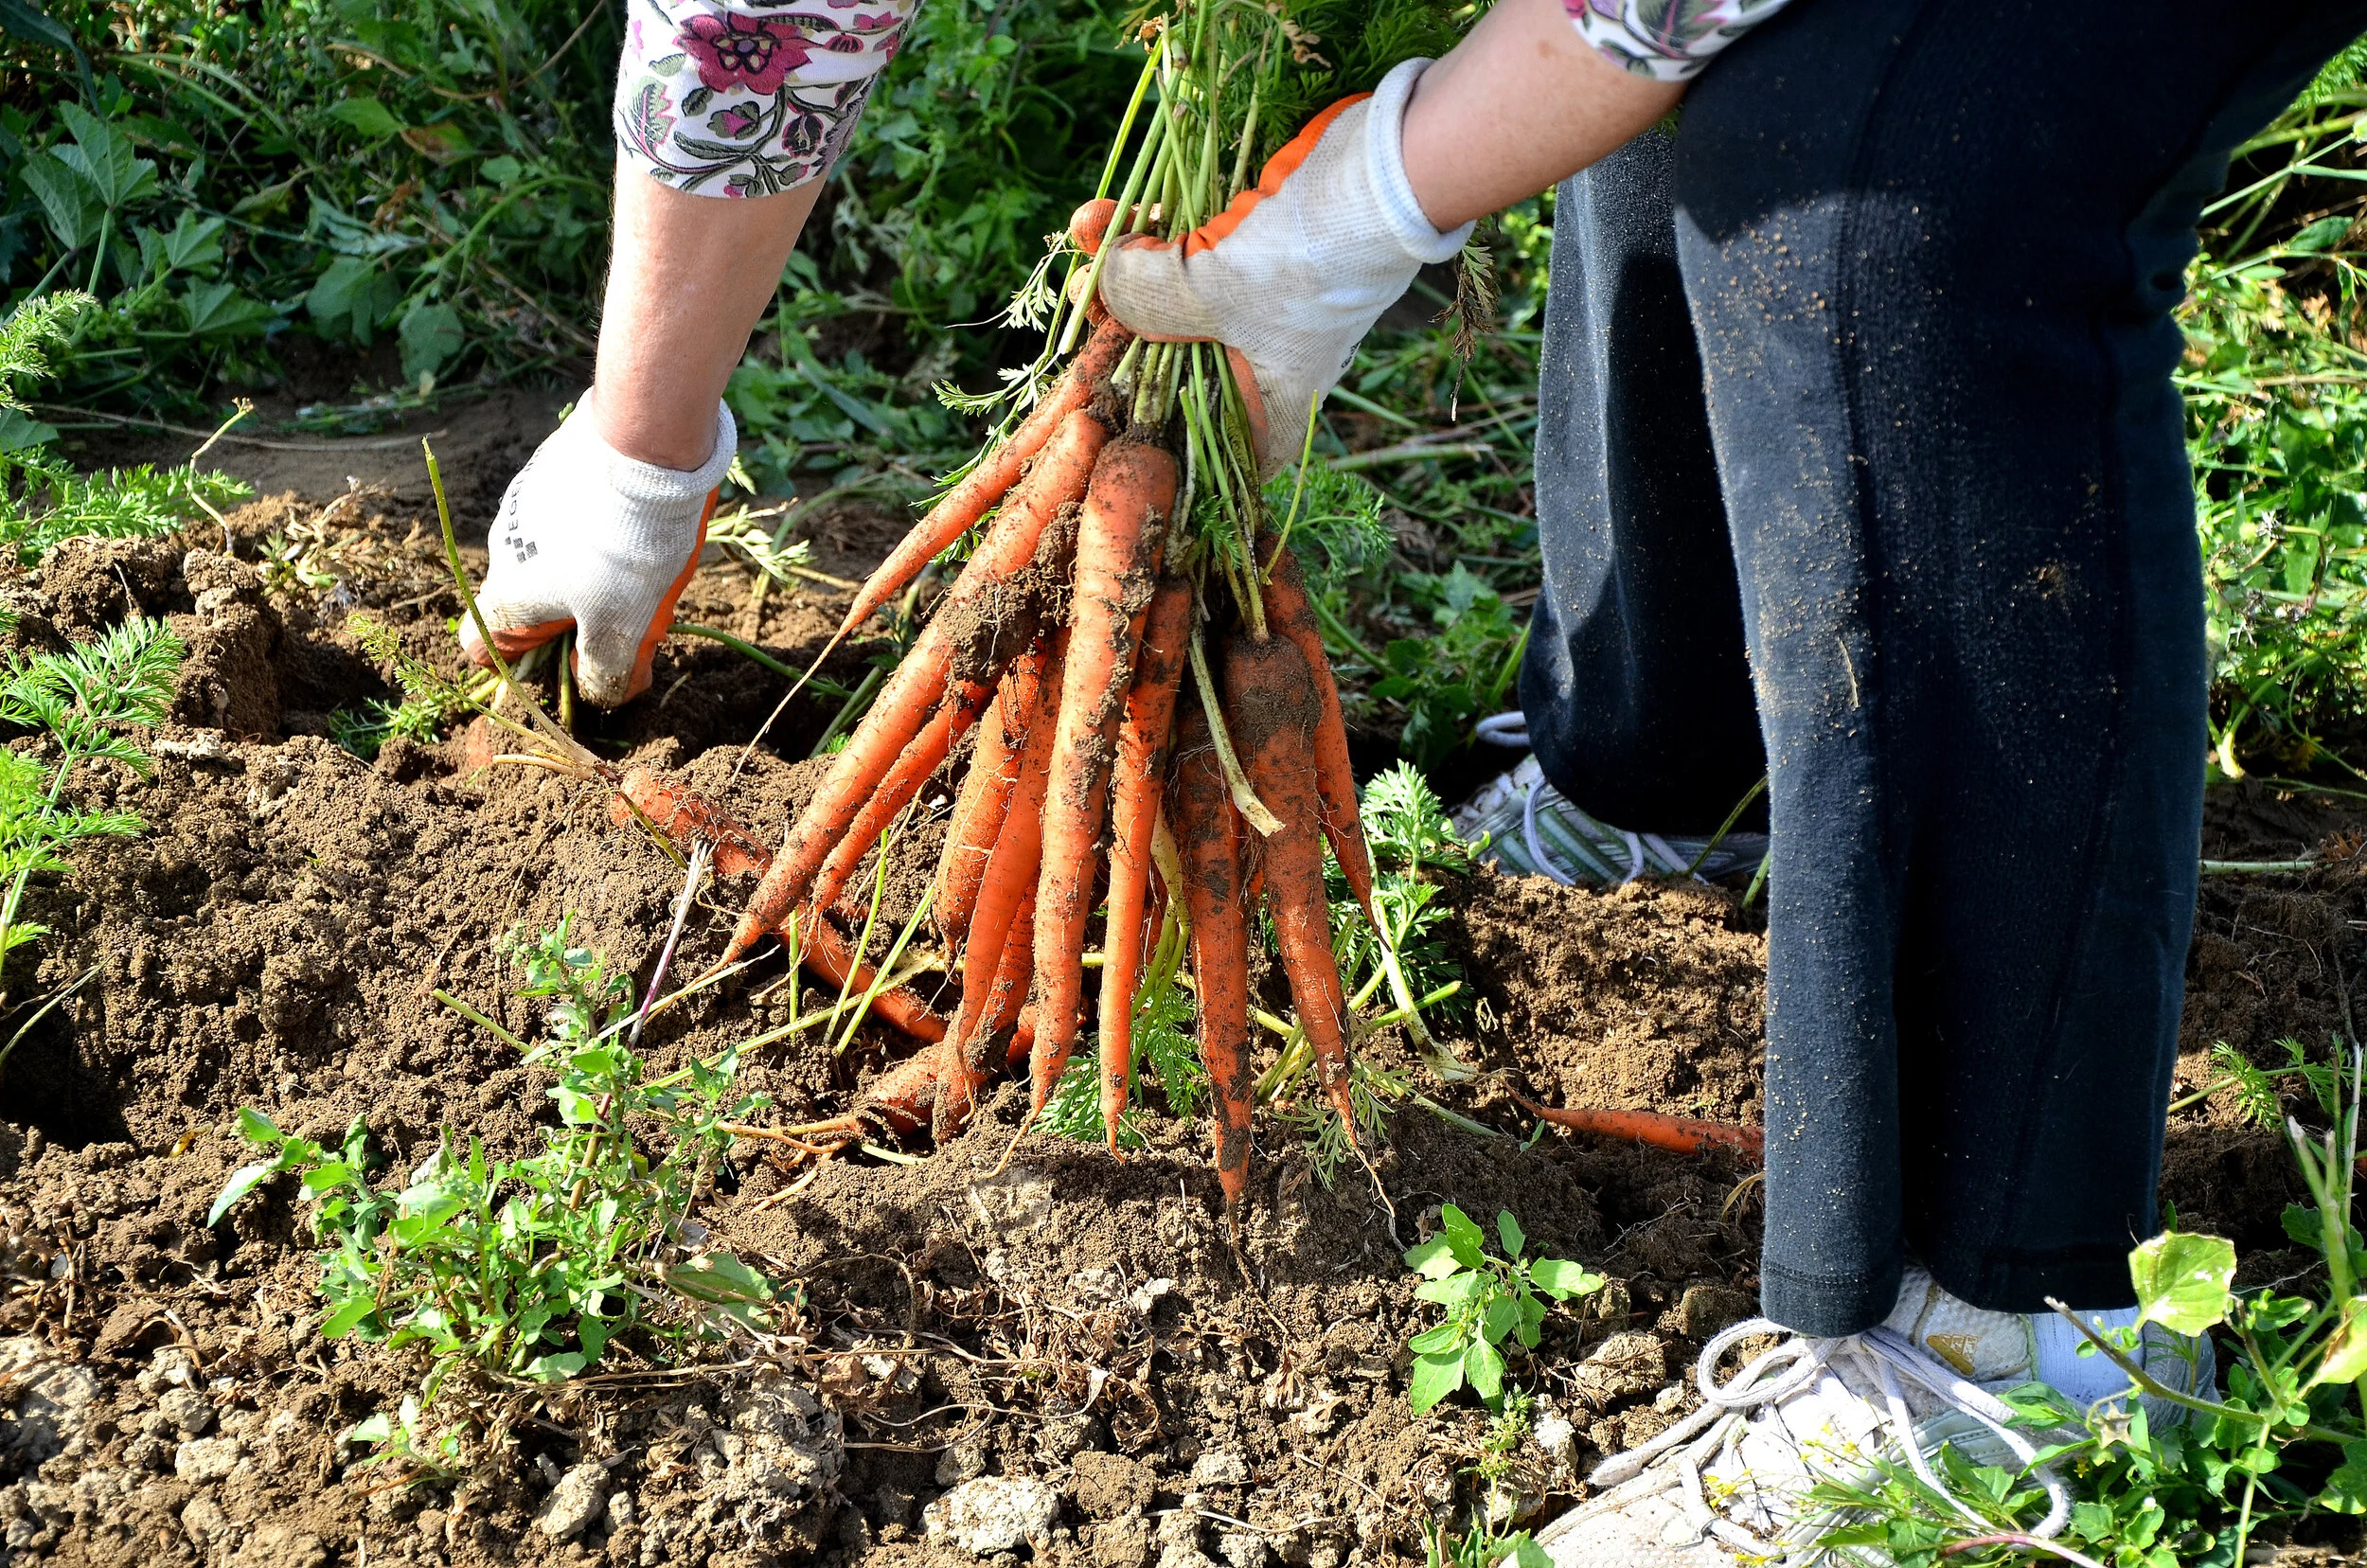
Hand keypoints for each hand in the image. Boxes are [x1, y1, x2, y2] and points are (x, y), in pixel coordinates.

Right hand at [458, 395, 736, 706]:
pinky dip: (602, 528)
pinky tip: (645, 523)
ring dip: (594, 571)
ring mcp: (527, 501)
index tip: (568, 663)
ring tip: (647, 564)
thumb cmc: (626, 544)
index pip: (481, 645)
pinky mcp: (556, 468)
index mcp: (508, 591)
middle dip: (577, 618)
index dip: (520, 666)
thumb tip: (599, 694)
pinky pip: (574, 515)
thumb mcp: (625, 627)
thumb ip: (605, 672)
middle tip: (630, 614)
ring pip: (556, 556)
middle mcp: (505, 546)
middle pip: (530, 601)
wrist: (643, 439)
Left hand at [1080, 58, 1472, 475]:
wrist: (1386, 170)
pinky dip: (1148, 230)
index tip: (1120, 435)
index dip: (1175, 455)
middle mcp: (1265, 358)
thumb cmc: (1309, 259)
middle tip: (1081, 302)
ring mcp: (1260, 301)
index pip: (1224, 457)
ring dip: (1123, 266)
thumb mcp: (1213, 289)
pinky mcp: (1256, 244)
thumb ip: (1144, 298)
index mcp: (1272, 399)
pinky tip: (1106, 211)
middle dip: (1120, 330)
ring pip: (1174, 299)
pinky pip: (1188, 249)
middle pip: (1177, 365)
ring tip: (1089, 231)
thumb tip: (1098, 288)